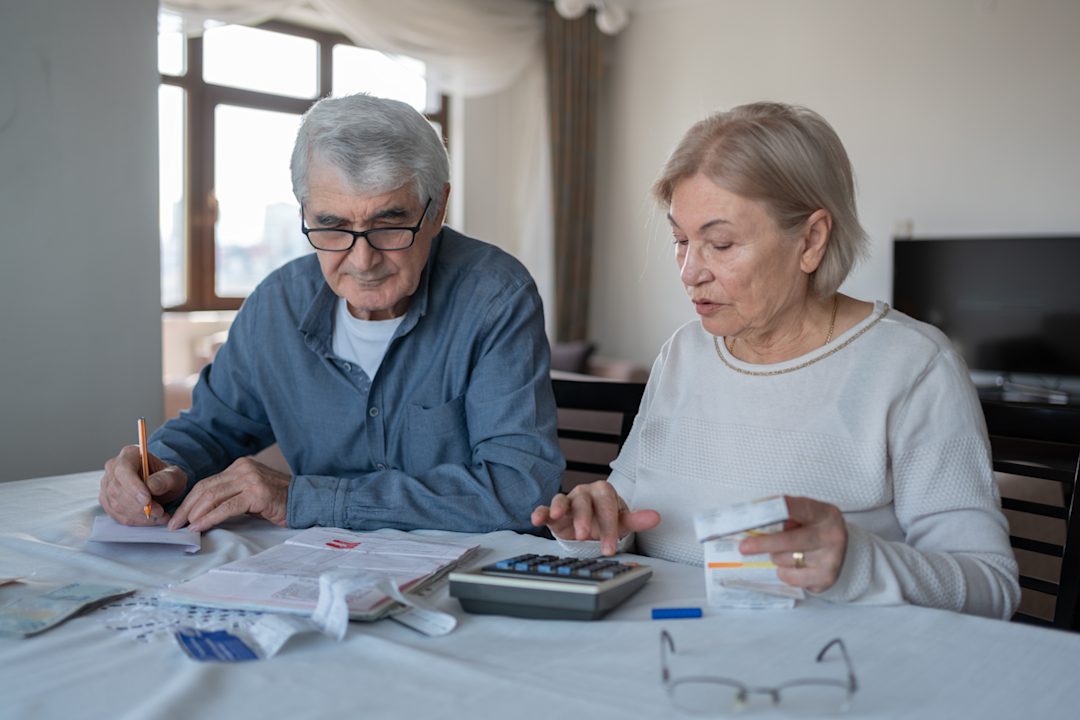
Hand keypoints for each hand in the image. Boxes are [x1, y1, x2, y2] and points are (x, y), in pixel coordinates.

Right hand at [100, 445, 187, 525]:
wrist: (161, 485)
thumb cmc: (166, 477)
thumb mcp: (175, 475)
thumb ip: (166, 478)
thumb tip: (151, 486)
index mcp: (129, 454)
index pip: (123, 470)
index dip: (133, 487)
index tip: (147, 500)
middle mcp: (113, 467)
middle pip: (116, 489)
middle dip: (138, 506)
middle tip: (159, 512)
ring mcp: (107, 484)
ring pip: (115, 505)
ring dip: (138, 516)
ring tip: (159, 517)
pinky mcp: (107, 500)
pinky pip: (116, 515)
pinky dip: (134, 521)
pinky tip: (150, 520)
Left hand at [168, 457, 289, 531]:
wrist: (306, 500)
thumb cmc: (278, 501)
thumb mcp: (250, 493)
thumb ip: (230, 495)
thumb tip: (201, 512)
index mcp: (240, 465)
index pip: (206, 482)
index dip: (188, 500)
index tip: (177, 516)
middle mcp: (244, 468)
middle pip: (205, 487)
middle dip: (186, 508)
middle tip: (174, 524)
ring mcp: (251, 479)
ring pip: (212, 496)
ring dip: (194, 513)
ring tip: (184, 527)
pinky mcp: (257, 493)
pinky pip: (227, 507)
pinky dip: (210, 518)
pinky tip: (200, 526)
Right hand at [531, 481, 659, 555]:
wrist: (591, 523)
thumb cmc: (606, 520)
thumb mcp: (622, 522)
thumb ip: (637, 520)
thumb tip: (656, 517)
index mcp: (604, 492)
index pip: (607, 509)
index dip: (608, 529)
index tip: (609, 547)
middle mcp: (585, 492)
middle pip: (585, 503)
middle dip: (585, 520)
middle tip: (585, 536)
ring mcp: (568, 500)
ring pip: (564, 501)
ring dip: (560, 508)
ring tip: (558, 516)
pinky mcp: (553, 510)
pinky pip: (546, 508)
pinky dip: (540, 512)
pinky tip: (536, 519)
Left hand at [738, 495, 847, 593]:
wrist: (846, 553)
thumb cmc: (816, 530)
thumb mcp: (807, 515)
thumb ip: (785, 514)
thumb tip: (752, 519)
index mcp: (824, 513)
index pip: (796, 508)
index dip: (775, 510)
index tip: (755, 515)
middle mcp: (831, 535)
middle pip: (787, 540)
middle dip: (762, 543)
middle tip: (743, 547)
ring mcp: (830, 558)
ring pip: (784, 559)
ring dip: (775, 556)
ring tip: (781, 552)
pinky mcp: (825, 578)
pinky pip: (790, 576)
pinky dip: (783, 571)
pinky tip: (791, 565)